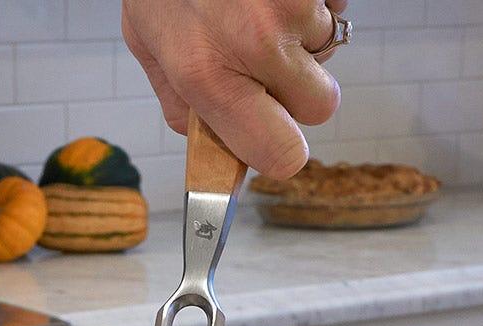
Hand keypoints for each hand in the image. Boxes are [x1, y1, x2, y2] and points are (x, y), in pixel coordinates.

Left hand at [121, 0, 345, 178]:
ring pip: (328, 48)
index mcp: (207, 74)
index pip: (281, 154)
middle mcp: (256, 43)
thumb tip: (210, 141)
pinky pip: (335, 3)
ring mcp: (294, 3)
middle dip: (301, 86)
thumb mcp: (146, 38)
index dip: (283, 149)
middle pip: (321, 105)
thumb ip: (178, 100)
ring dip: (302, 33)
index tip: (276, 137)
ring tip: (258, 3)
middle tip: (268, 59)